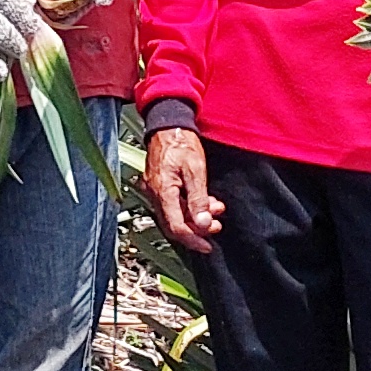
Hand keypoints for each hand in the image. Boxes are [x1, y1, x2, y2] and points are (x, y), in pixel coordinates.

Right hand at [142, 126, 222, 251]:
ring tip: (215, 210)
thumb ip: (198, 200)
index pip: (176, 226)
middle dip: (196, 229)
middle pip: (174, 224)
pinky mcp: (159, 186)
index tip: (208, 245)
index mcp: (162, 192)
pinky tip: (204, 201)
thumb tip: (203, 224)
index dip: (193, 239)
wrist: (168, 125)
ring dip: (195, 217)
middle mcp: (155, 194)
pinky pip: (173, 204)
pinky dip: (189, 207)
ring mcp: (155, 190)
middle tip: (216, 227)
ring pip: (175, 214)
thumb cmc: (181, 143)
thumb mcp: (195, 171)